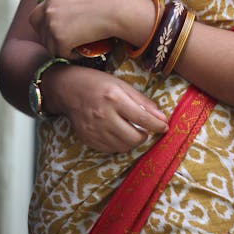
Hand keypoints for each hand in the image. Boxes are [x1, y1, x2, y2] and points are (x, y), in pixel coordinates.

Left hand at [29, 0, 153, 57]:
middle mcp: (48, 11)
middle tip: (65, 42)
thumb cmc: (102, 5)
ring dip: (63, 48)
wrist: (113, 10)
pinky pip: (61, 54)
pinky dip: (72, 54)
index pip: (35, 17)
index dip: (43, 27)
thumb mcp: (75, 0)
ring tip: (79, 44)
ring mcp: (52, 26)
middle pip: (40, 33)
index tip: (54, 32)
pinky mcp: (60, 40)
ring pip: (50, 46)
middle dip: (50, 40)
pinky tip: (82, 49)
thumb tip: (53, 24)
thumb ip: (61, 9)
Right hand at [42, 63, 168, 152]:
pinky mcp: (88, 139)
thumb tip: (162, 117)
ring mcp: (94, 130)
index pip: (142, 119)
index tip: (164, 127)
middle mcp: (103, 116)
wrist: (69, 89)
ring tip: (133, 131)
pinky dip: (119, 145)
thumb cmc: (99, 84)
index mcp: (114, 98)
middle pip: (133, 137)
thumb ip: (143, 102)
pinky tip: (119, 134)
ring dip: (133, 141)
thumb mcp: (123, 86)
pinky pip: (110, 150)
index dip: (157, 125)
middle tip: (145, 130)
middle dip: (145, 136)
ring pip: (123, 147)